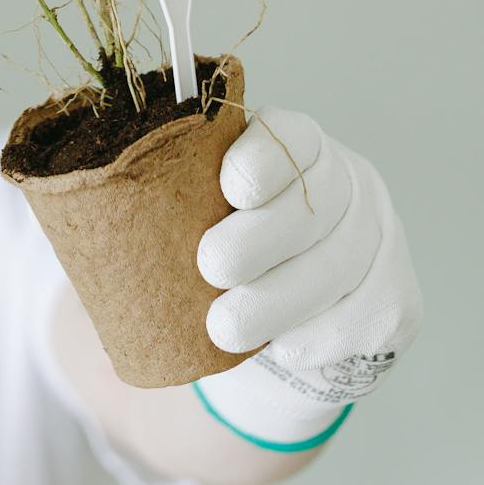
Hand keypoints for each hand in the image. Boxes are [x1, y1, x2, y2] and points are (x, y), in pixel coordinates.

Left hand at [191, 107, 422, 449]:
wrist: (289, 316)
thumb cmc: (227, 246)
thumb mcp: (204, 207)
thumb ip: (171, 192)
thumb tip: (85, 197)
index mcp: (302, 148)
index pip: (294, 137)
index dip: (264, 156)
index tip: (228, 185)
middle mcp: (351, 186)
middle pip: (313, 208)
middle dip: (259, 240)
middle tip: (209, 268)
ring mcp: (381, 244)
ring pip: (334, 270)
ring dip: (277, 302)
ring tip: (223, 328)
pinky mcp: (397, 304)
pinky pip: (357, 321)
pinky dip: (313, 337)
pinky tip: (282, 347)